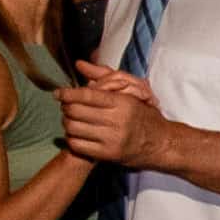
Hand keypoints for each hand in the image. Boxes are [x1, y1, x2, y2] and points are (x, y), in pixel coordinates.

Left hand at [56, 64, 171, 172]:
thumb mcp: (131, 93)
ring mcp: (111, 140)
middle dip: (66, 107)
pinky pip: (77, 145)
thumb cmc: (143, 115)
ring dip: (67, 122)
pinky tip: (77, 134)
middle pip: (75, 111)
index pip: (87, 95)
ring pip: (73, 128)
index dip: (68, 93)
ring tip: (71, 119)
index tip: (58, 93)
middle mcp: (117, 121)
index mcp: (123, 103)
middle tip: (66, 106)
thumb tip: (80, 64)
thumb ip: (104, 78)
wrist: (161, 144)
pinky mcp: (107, 155)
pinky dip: (71, 138)